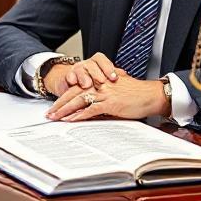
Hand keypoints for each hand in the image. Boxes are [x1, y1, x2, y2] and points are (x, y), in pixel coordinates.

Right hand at [42, 52, 123, 96]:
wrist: (72, 83)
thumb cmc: (92, 82)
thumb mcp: (103, 79)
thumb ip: (112, 76)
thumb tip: (125, 75)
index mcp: (97, 63)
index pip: (102, 60)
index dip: (108, 67)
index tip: (114, 78)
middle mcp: (87, 65)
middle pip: (91, 63)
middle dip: (97, 73)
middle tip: (101, 82)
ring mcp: (76, 70)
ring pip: (80, 68)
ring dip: (84, 76)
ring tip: (87, 85)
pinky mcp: (67, 77)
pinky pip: (68, 75)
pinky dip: (71, 79)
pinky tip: (73, 83)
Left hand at [45, 75, 167, 121]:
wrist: (151, 95)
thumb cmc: (137, 94)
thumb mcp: (116, 91)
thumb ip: (103, 96)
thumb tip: (92, 107)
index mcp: (100, 80)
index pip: (77, 87)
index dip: (64, 96)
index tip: (56, 105)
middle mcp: (100, 85)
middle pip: (74, 93)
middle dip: (59, 104)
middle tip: (49, 113)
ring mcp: (105, 93)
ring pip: (79, 100)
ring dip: (65, 110)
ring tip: (55, 117)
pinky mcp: (110, 103)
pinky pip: (91, 109)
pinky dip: (79, 115)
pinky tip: (71, 120)